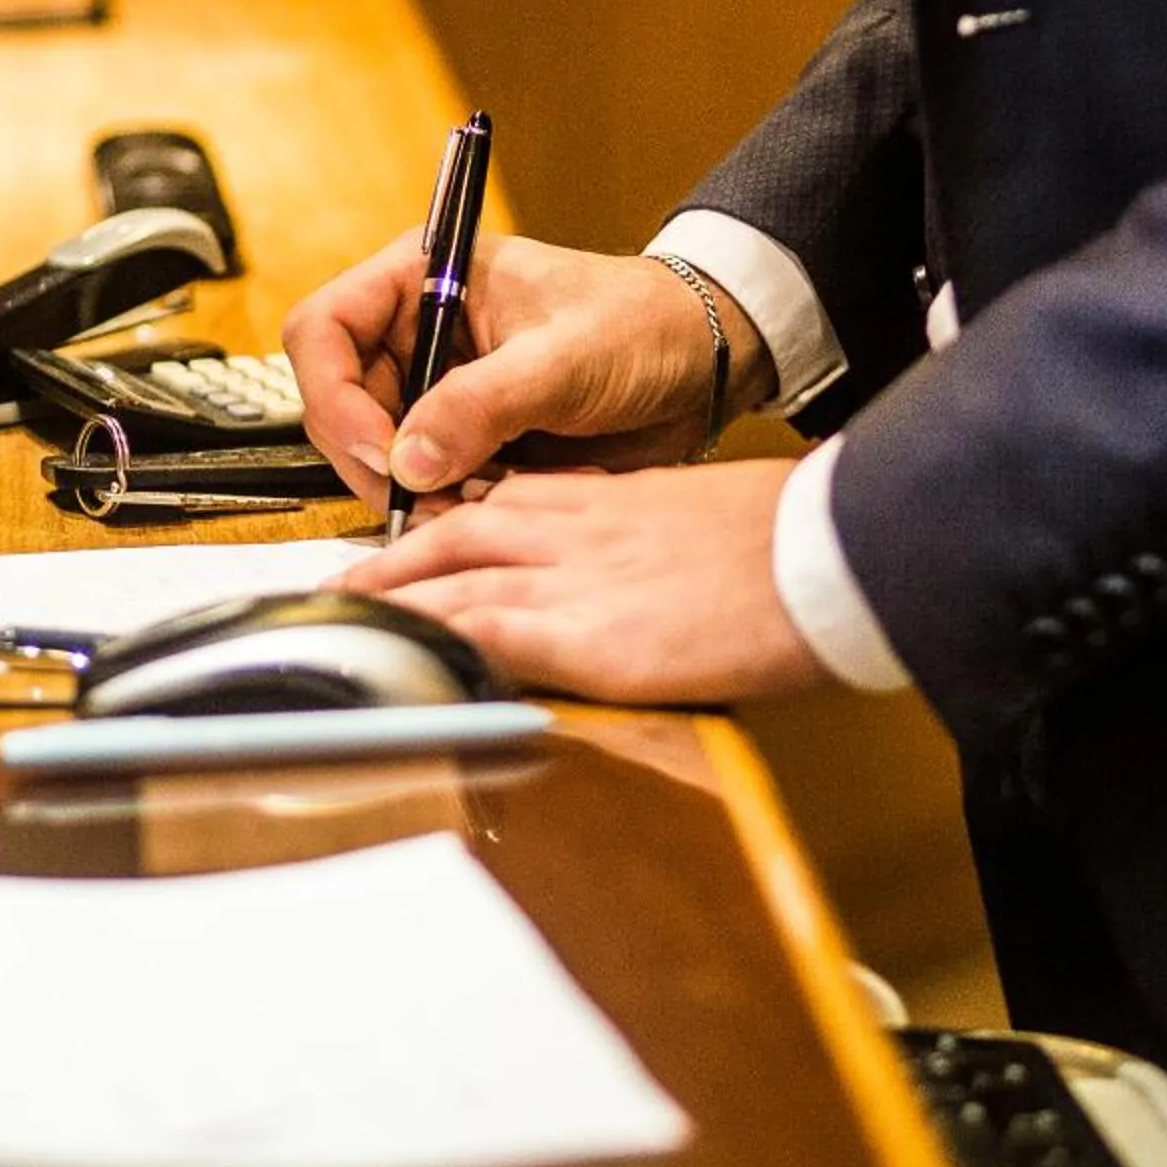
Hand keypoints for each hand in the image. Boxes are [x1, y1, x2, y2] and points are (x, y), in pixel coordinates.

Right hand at [282, 232, 773, 516]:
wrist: (704, 364)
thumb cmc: (644, 325)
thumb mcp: (564, 359)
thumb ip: (482, 405)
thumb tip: (408, 460)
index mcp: (424, 278)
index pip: (323, 331)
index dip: (333, 395)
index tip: (379, 451)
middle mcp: (418, 332)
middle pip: (338, 405)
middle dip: (377, 460)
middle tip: (429, 499)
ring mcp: (438, 387)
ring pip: (378, 454)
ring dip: (416, 490)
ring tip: (479, 502)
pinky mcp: (465, 436)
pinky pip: (425, 481)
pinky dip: (448, 503)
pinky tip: (498, 504)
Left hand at [334, 462, 827, 702]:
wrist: (825, 550)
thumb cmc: (790, 541)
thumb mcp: (703, 525)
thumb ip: (655, 548)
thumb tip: (649, 583)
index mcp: (605, 500)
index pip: (502, 505)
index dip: (448, 527)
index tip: (417, 546)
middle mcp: (571, 529)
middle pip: (455, 535)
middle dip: (394, 561)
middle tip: (345, 586)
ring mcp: (569, 579)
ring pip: (448, 578)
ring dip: (388, 601)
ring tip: (341, 625)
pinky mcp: (580, 635)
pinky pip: (478, 637)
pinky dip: (427, 646)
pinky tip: (394, 666)